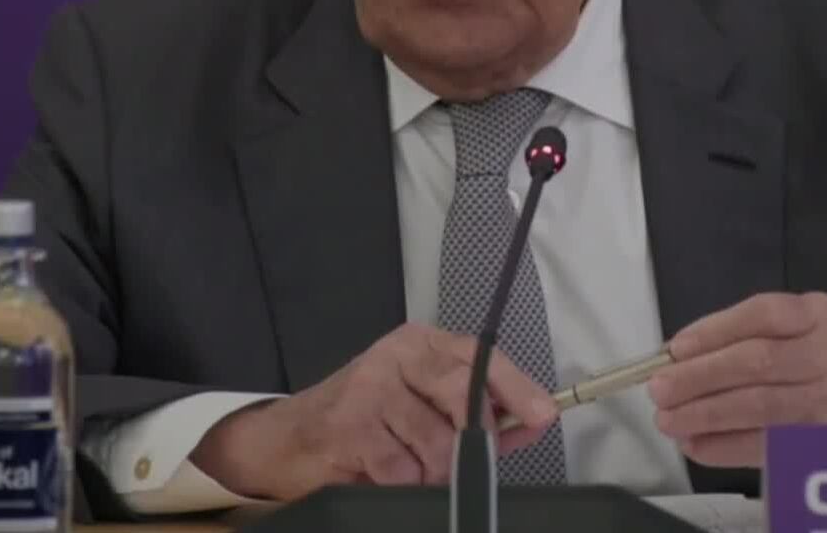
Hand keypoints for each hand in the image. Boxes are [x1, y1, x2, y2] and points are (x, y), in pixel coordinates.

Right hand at [192, 322, 557, 499]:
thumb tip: (528, 423)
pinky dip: (398, 482)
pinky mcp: (350, 423)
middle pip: (464, 393)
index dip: (516, 387)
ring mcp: (372, 385)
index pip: (480, 357)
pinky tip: (377, 469)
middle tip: (460, 462)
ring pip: (437, 443)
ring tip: (403, 464)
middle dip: (472, 440)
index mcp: (422, 345)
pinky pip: (402, 469)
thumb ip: (477, 414)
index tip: (541, 414)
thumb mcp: (421, 407)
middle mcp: (398, 355)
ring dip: (429, 472)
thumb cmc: (361, 421)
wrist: (284, 439)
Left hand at [648, 291, 826, 467]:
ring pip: (758, 406)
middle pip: (757, 362)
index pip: (763, 315)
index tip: (675, 349)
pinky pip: (763, 445)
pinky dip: (722, 447)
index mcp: (814, 314)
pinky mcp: (818, 443)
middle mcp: (826, 354)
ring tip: (668, 419)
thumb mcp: (779, 331)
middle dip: (700, 376)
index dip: (715, 331)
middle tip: (659, 389)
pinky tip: (693, 444)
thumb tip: (673, 359)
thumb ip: (733, 336)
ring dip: (704, 414)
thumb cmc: (799, 361)